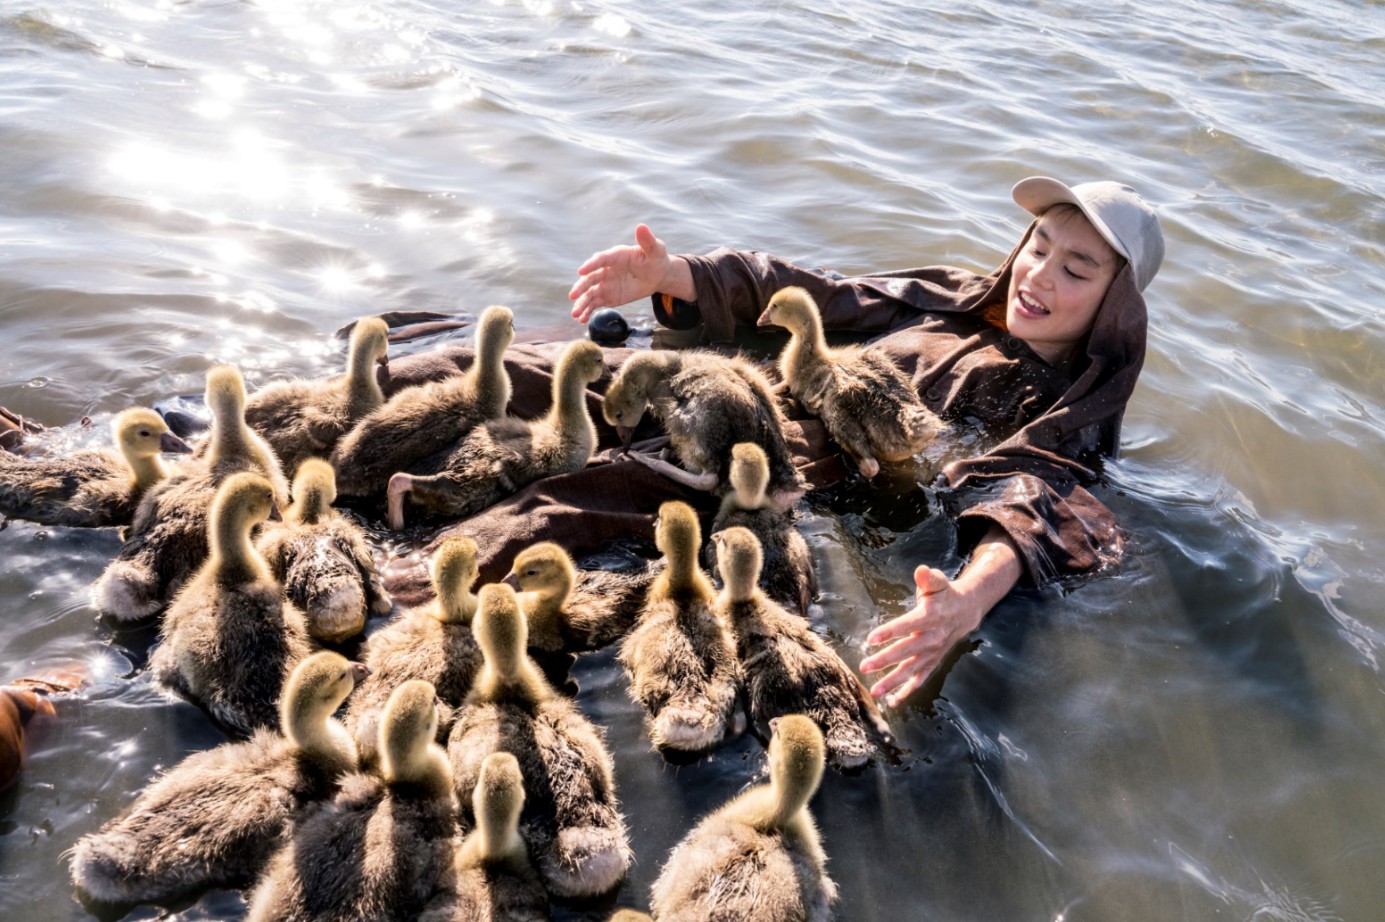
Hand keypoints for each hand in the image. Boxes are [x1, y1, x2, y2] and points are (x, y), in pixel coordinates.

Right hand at [569, 224, 683, 322]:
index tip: (581, 271)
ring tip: (575, 314)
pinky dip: (588, 311)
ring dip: (581, 303)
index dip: (590, 264)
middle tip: (572, 296)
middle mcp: (606, 269)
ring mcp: (605, 284)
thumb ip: (647, 240)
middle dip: (581, 287)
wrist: (657, 274)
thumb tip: (641, 226)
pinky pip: (595, 304)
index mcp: (614, 255)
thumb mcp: (655, 249)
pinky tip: (582, 319)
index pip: (600, 259)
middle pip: (590, 278)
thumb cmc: (656, 258)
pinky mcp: (607, 296)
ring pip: (590, 293)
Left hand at [860, 565, 984, 706]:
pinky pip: (920, 680)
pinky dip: (907, 692)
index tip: (871, 638)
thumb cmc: (945, 595)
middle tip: (865, 666)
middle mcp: (932, 637)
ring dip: (893, 682)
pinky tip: (892, 703)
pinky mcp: (933, 662)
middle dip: (885, 660)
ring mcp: (933, 653)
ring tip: (874, 691)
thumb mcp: (938, 582)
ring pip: (911, 670)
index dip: (890, 632)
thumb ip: (928, 578)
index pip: (908, 625)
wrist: (967, 611)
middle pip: (906, 651)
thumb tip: (920, 570)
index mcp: (931, 617)